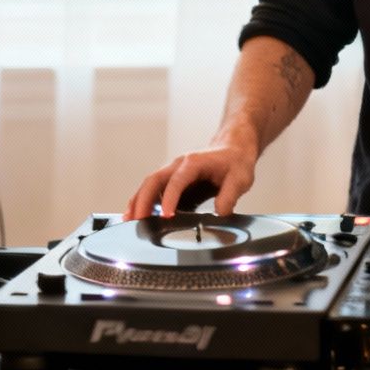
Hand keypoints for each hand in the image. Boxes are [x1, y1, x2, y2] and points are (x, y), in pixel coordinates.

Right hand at [126, 134, 259, 220]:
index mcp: (193, 163)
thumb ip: (229, 197)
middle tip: (136, 220)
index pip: (177, 181)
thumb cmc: (235, 162)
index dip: (169, 199)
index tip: (166, 217)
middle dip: (143, 200)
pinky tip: (137, 215)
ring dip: (138, 201)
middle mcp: (178, 165)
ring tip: (128, 221)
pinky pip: (154, 191)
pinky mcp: (173, 182)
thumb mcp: (240, 179)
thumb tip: (219, 214)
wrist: (233, 149)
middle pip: (153, 180)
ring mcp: (173, 172)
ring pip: (149, 185)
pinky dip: (143, 202)